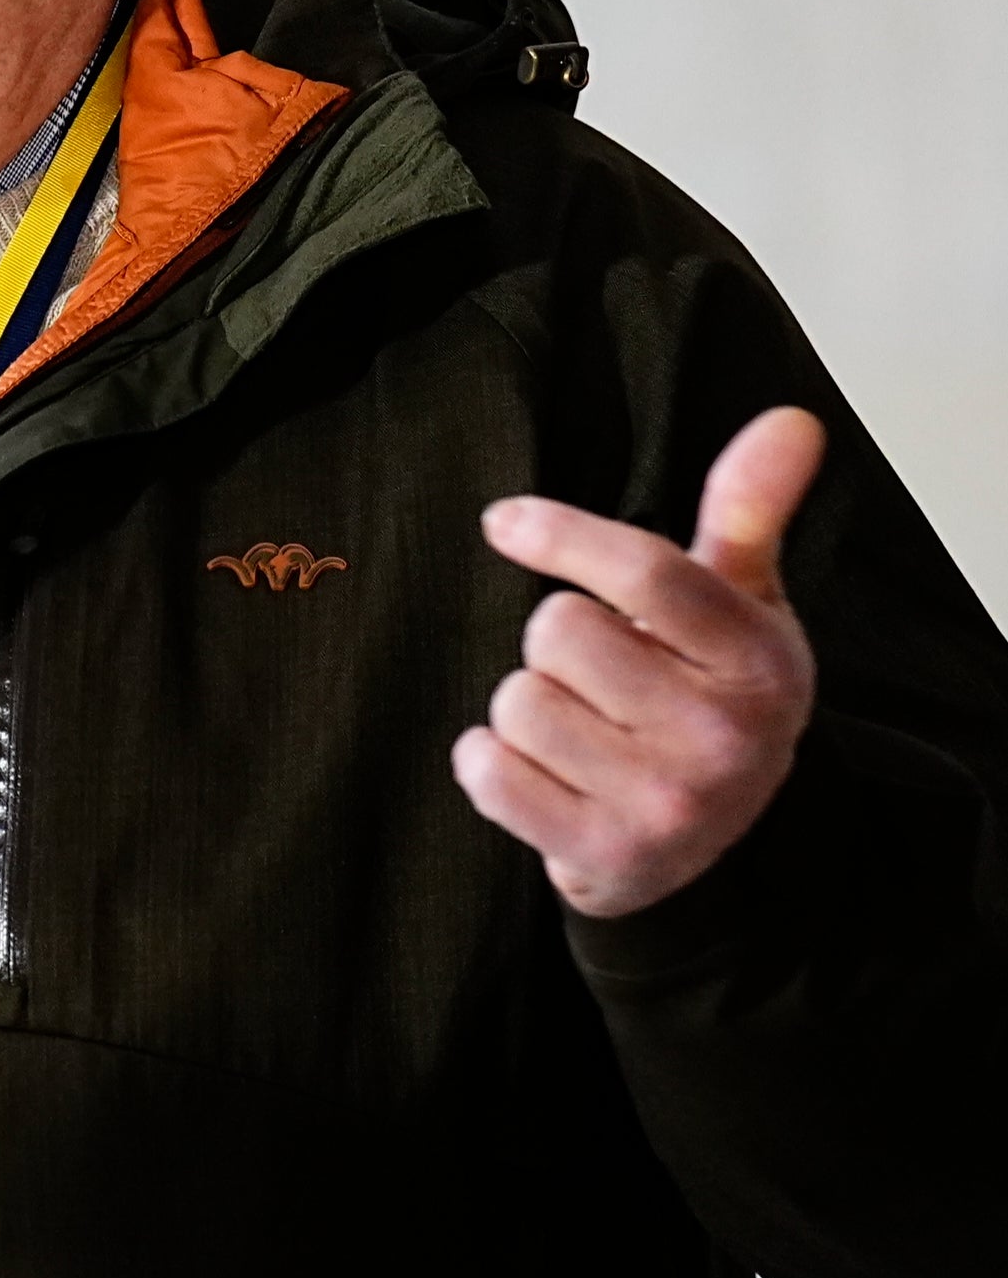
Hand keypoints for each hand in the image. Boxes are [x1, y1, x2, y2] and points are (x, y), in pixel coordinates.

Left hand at [453, 407, 825, 917]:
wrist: (703, 844)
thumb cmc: (708, 694)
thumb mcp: (739, 603)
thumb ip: (748, 508)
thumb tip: (791, 420)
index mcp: (759, 660)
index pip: (648, 574)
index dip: (563, 536)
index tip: (503, 521)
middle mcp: (723, 736)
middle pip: (558, 630)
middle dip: (559, 642)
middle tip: (602, 675)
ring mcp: (667, 804)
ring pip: (516, 700)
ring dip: (526, 707)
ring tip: (582, 730)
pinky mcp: (605, 857)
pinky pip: (487, 770)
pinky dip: (492, 764)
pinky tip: (542, 774)